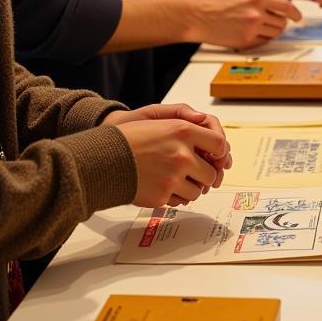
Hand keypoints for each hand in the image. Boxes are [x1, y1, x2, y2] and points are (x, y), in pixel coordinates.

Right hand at [114, 117, 229, 207]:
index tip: (214, 156)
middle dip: (205, 174)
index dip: (219, 152)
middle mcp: (182, 155)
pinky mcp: (161, 196)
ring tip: (176, 179)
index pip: (219, 144)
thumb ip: (187, 122)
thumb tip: (206, 129)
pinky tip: (164, 186)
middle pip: (211, 172)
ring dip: (191, 187)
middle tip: (195, 172)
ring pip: (198, 191)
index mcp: (183, 131)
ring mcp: (172, 178)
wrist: (102, 159)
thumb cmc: (129, 137)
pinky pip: (181, 201)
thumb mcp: (159, 119)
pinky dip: (176, 196)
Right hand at [189, 0, 300, 46]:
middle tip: (279, 22)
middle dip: (282, 23)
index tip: (297, 16)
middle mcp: (256, 13)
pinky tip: (254, 33)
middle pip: (282, 22)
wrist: (198, 16)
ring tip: (265, 28)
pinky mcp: (245, 42)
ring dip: (273, 31)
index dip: (295, 13)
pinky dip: (262, 38)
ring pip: (275, 33)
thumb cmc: (217, 2)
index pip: (287, 6)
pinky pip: (263, 42)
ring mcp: (251, 29)